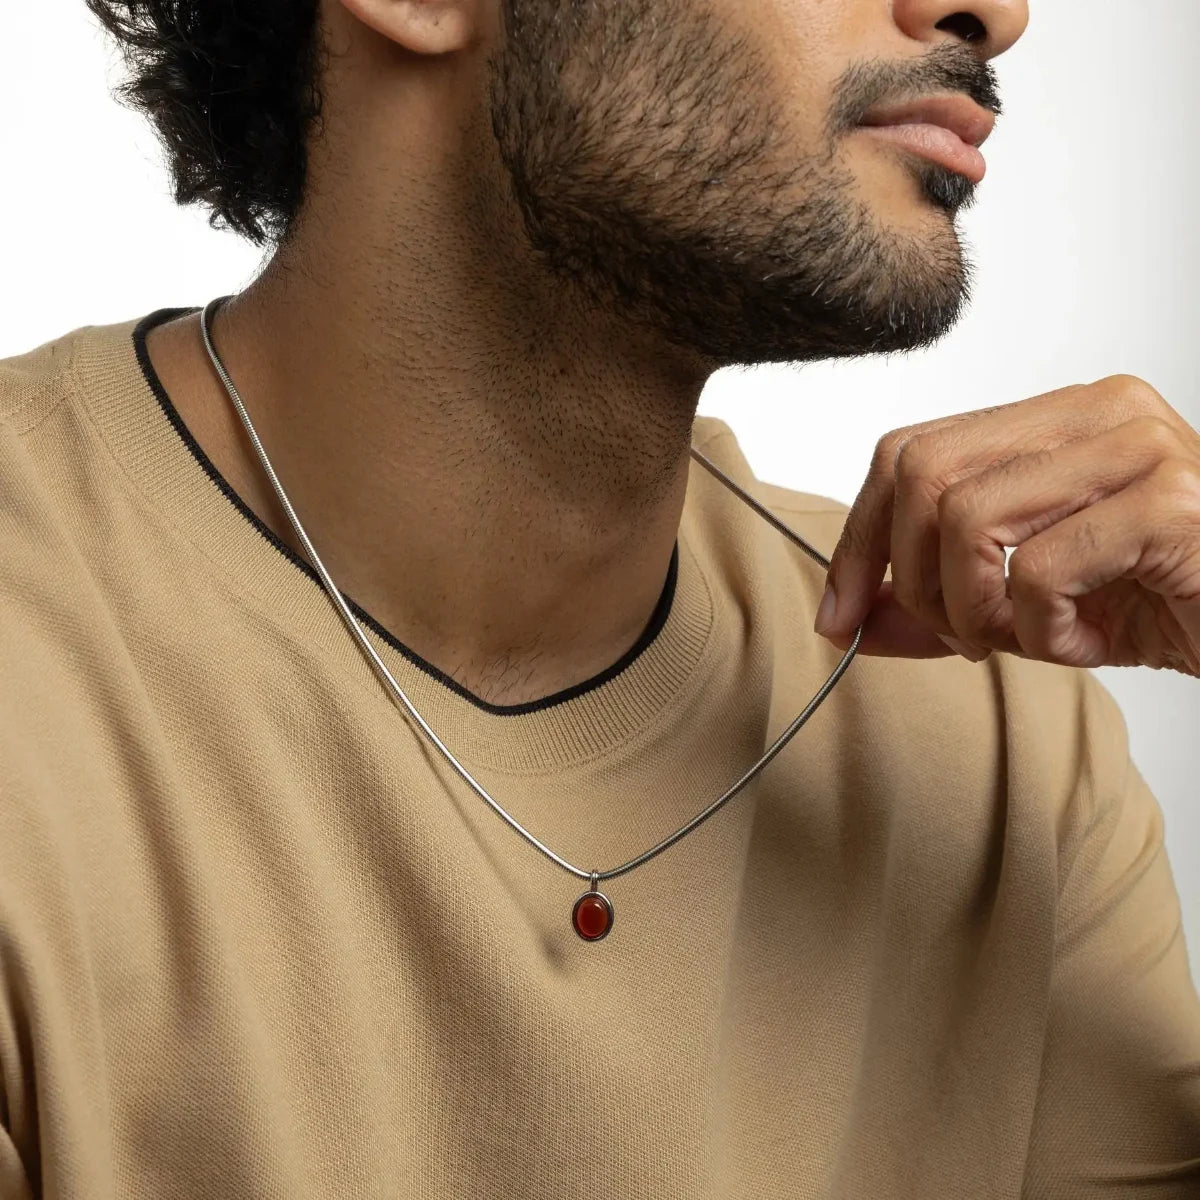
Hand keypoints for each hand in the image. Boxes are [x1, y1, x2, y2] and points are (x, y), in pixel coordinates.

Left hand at [813, 375, 1199, 676]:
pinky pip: (1040, 571)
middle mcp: (1095, 412)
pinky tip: (1088, 641)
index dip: (858, 537)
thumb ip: (938, 604)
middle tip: (958, 635)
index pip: (909, 451)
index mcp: (1055, 418)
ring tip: (1025, 639)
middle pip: (922, 474)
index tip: (838, 614)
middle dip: (907, 577)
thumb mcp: (1027, 606)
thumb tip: (851, 621)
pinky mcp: (1169, 502)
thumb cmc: (1160, 603)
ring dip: (973, 609)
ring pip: (968, 519)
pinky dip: (1042, 631)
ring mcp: (1138, 447)